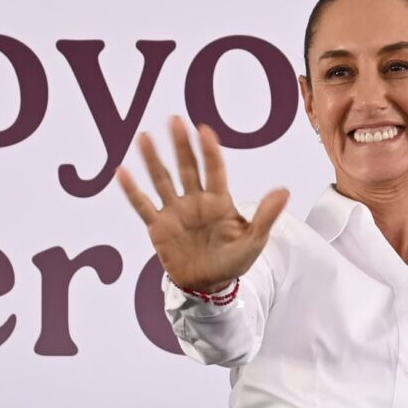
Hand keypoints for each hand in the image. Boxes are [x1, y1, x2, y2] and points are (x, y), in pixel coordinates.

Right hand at [115, 117, 290, 294]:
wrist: (208, 286)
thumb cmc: (233, 262)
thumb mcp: (254, 241)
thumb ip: (265, 216)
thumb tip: (284, 191)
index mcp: (218, 201)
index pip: (214, 170)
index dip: (209, 151)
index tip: (204, 130)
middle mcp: (195, 201)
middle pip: (187, 168)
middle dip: (181, 145)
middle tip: (175, 121)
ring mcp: (175, 212)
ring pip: (162, 180)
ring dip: (153, 160)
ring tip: (145, 138)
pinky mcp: (158, 227)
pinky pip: (143, 206)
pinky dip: (132, 190)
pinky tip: (122, 172)